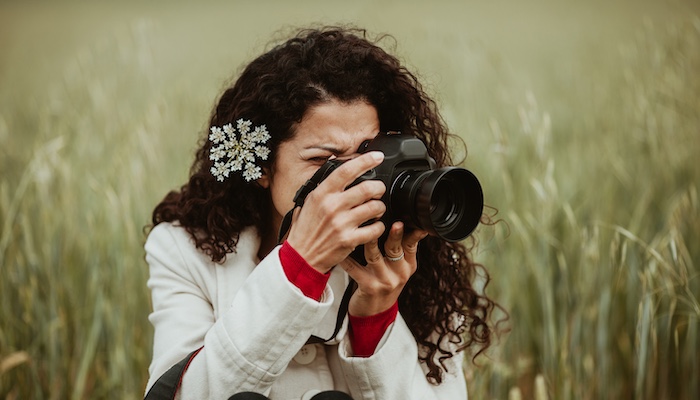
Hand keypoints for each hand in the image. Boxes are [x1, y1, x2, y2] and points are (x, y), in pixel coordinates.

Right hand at [287, 151, 386, 272]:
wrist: (301, 257)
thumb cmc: (305, 230)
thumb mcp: (308, 201)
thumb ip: (323, 182)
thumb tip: (334, 161)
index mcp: (322, 194)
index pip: (346, 171)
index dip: (365, 161)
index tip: (377, 157)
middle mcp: (332, 207)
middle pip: (367, 188)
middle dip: (379, 187)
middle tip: (379, 189)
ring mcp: (342, 224)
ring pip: (375, 207)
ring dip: (380, 207)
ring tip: (377, 209)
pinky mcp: (350, 240)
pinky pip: (375, 228)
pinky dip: (379, 226)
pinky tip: (374, 226)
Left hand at [341, 222, 428, 316]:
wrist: (375, 312)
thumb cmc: (384, 284)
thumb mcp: (399, 268)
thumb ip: (400, 248)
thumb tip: (402, 221)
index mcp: (408, 265)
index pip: (412, 244)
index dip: (412, 232)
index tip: (409, 220)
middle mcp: (399, 273)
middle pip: (395, 249)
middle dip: (394, 235)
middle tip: (392, 222)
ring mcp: (384, 281)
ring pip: (374, 256)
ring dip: (368, 242)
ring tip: (362, 228)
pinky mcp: (368, 287)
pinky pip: (354, 269)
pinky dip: (346, 258)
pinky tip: (340, 248)